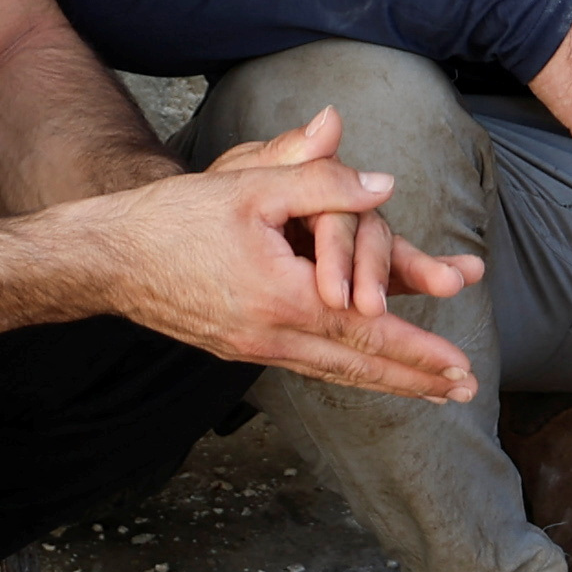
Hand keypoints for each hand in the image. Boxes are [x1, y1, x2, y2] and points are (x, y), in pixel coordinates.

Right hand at [96, 108, 478, 395]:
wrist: (109, 258)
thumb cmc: (175, 216)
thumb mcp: (250, 184)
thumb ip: (320, 178)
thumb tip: (384, 183)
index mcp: (282, 297)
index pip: (367, 330)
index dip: (418, 350)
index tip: (459, 368)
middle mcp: (272, 335)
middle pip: (359, 364)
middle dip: (415, 379)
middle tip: (463, 392)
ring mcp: (255, 348)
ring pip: (335, 372)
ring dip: (386, 382)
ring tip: (430, 392)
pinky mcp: (241, 348)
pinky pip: (308, 364)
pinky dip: (346, 370)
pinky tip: (364, 370)